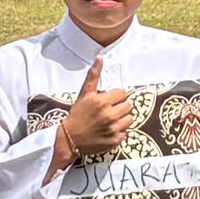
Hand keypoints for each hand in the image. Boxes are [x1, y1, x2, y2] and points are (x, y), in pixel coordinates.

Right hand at [52, 58, 134, 173]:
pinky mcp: (115, 140)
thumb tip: (100, 57)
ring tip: (110, 120)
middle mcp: (109, 115)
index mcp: (102, 101)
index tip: (109, 100)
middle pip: (128, 105)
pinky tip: (108, 130)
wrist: (69, 139)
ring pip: (129, 118)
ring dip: (122, 118)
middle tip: (109, 110)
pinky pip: (125, 132)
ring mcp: (113, 129)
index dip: (116, 96)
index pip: (123, 93)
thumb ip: (94, 76)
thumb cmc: (77, 114)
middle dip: (120, 106)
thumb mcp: (84, 94)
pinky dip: (119, 131)